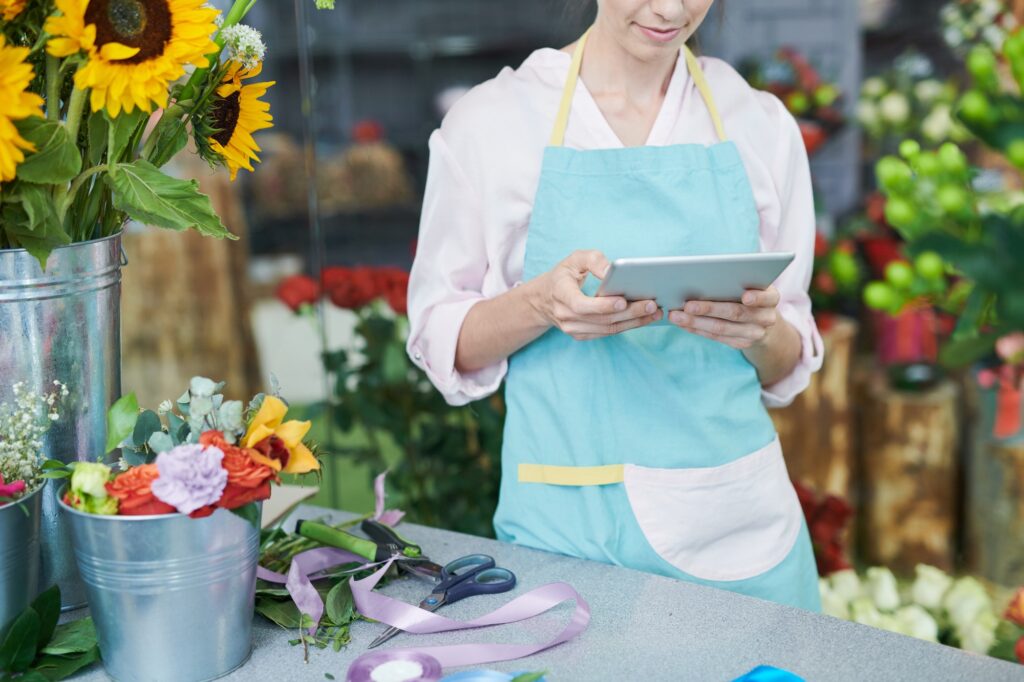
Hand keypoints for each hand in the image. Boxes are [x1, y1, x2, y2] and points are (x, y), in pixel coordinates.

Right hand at [532, 250, 660, 340]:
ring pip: (607, 329)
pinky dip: (628, 326)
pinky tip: (644, 318)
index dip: (602, 305)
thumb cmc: (565, 274)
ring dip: (633, 322)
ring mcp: (573, 329)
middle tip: (651, 304)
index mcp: (561, 294)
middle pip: (601, 319)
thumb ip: (594, 260)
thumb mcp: (575, 259)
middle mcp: (565, 316)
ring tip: (654, 312)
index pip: (581, 305)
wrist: (546, 299)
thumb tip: (613, 270)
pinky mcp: (582, 335)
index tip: (622, 300)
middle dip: (629, 313)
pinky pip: (608, 333)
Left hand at [667, 287, 780, 349]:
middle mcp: (767, 317)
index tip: (745, 296)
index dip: (758, 297)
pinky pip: (717, 337)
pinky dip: (698, 330)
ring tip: (676, 316)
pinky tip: (683, 324)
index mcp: (771, 298)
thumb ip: (738, 281)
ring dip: (696, 322)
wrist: (765, 325)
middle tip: (687, 305)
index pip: (768, 297)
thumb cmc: (752, 295)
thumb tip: (702, 276)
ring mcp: (754, 334)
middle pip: (735, 313)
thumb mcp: (754, 286)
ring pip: (722, 328)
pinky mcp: (742, 344)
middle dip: (709, 308)